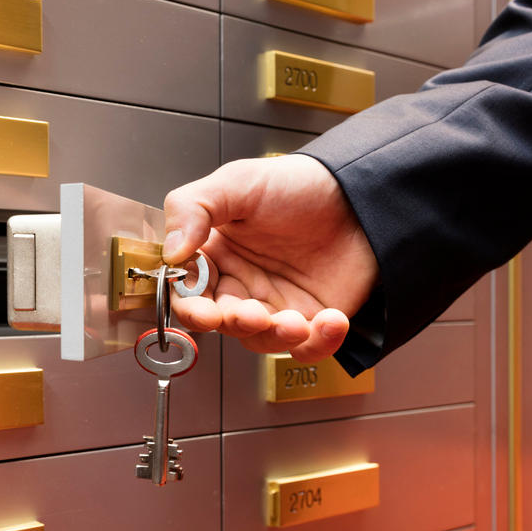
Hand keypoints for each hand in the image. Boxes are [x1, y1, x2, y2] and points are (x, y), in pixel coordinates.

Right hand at [163, 154, 377, 361]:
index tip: (204, 308)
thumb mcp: (236, 182)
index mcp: (215, 257)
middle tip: (250, 314)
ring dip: (275, 336)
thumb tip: (172, 251)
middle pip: (221, 323)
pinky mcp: (313, 319)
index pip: (188, 293)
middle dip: (234, 324)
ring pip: (261, 340)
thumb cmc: (298, 185)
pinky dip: (318, 343)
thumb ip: (192, 208)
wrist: (360, 194)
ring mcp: (276, 304)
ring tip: (295, 321)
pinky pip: (308, 348)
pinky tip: (331, 321)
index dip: (191, 307)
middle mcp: (241, 285)